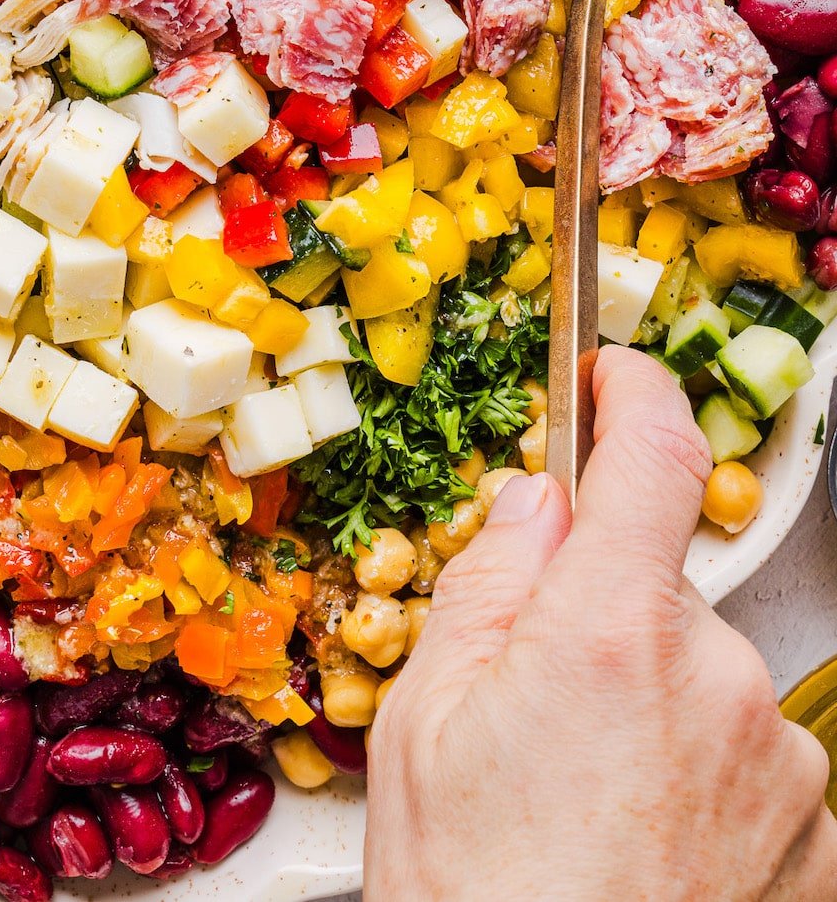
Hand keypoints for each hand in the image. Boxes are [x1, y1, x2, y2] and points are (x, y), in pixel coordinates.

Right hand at [366, 347, 836, 901]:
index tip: (612, 374)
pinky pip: (748, 759)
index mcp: (612, 631)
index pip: (650, 452)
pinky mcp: (814, 835)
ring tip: (583, 804)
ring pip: (702, 677)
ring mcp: (778, 763)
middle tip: (534, 707)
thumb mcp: (424, 723)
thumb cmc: (475, 897)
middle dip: (602, 615)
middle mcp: (719, 681)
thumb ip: (489, 580)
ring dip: (652, 704)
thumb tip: (538, 501)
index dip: (632, 387)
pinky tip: (638, 844)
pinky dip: (699, 777)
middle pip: (659, 587)